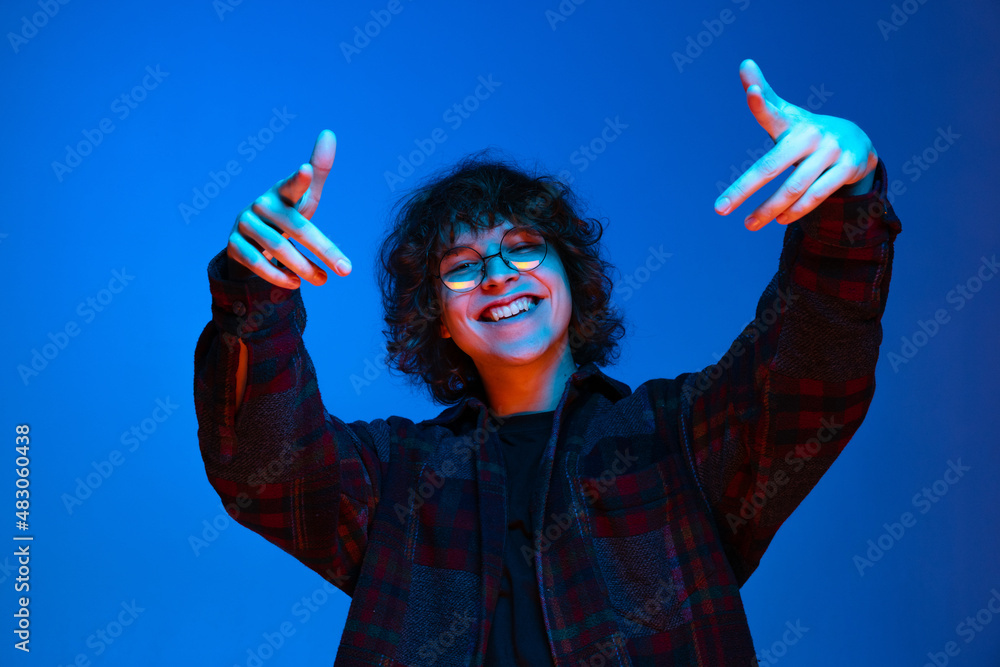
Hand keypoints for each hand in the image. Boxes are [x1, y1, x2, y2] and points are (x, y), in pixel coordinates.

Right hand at [226, 129, 350, 287]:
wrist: (251, 238)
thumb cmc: (285, 214)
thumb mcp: (304, 196)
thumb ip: (318, 170)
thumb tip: (329, 133)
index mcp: (281, 192)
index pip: (291, 184)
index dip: (298, 179)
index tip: (306, 170)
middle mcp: (260, 205)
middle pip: (295, 228)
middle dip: (323, 250)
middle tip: (346, 270)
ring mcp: (244, 225)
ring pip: (276, 247)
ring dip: (303, 267)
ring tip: (323, 280)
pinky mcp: (233, 246)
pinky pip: (256, 262)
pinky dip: (277, 276)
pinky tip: (295, 284)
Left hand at [713, 59, 877, 230]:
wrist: (857, 140)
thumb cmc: (806, 132)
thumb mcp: (786, 115)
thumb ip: (763, 99)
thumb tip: (744, 63)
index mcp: (792, 122)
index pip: (773, 112)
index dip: (762, 103)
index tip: (754, 92)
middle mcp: (811, 134)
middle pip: (772, 165)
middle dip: (743, 189)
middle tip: (720, 209)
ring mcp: (831, 151)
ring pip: (794, 187)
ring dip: (768, 210)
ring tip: (749, 224)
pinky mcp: (848, 168)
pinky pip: (816, 195)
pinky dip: (796, 211)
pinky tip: (779, 220)